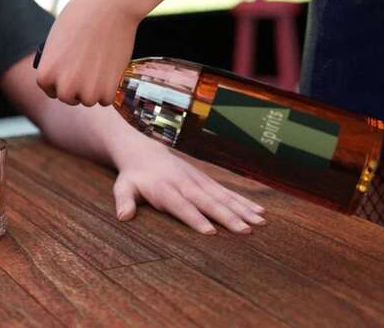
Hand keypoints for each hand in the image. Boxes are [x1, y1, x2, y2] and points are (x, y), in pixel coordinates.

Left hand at [36, 0, 138, 105]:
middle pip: (69, 98)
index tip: (70, 74)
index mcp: (45, 73)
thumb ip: (57, 62)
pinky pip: (106, 100)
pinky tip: (110, 70)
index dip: (60, 82)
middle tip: (88, 71)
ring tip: (99, 67)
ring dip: (94, 89)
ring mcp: (86, 90)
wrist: (109, 7)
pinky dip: (110, 88)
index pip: (50, 89)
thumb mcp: (56, 40)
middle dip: (77, 88)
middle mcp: (63, 86)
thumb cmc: (81, 16)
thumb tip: (63, 76)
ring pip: (89, 100)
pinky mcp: (107, 89)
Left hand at [111, 135, 266, 233]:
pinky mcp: (206, 180)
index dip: (195, 218)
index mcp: (165, 189)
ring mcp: (198, 181)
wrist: (144, 152)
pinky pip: (226, 192)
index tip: (210, 232)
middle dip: (227, 216)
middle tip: (246, 231)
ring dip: (242, 209)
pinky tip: (259, 211)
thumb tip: (123, 216)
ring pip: (222, 196)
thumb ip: (124, 201)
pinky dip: (243, 201)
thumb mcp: (123, 187)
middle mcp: (184, 184)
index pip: (181, 206)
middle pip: (208, 202)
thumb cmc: (133, 177)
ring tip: (260, 223)